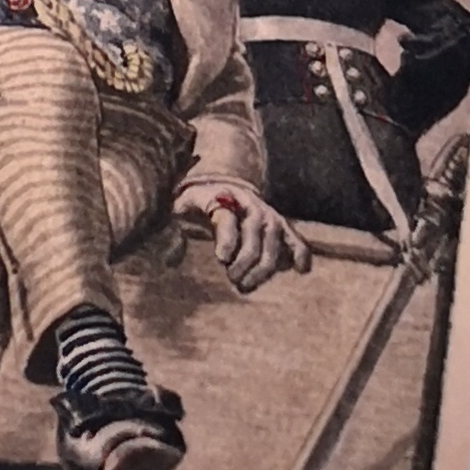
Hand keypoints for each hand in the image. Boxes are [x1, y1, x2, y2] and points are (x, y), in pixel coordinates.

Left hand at [177, 184, 309, 293]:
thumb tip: (170, 260)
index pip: (227, 217)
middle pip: (253, 234)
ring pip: (274, 241)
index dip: (226, 238)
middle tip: (233, 279)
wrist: (221, 183)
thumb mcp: (179, 207)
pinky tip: (300, 270)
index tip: (222, 258)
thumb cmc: (196, 202)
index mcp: (220, 196)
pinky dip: (300, 253)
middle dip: (245, 261)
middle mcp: (248, 204)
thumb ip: (172, 229)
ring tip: (246, 285)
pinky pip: (296, 239)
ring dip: (263, 268)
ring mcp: (268, 213)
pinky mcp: (281, 225)